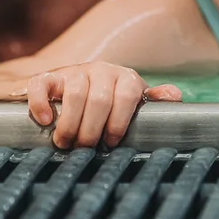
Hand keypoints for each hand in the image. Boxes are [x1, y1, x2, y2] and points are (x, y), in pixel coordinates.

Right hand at [25, 62, 182, 147]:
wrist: (77, 87)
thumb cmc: (113, 104)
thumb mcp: (135, 103)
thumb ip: (153, 101)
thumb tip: (176, 96)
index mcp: (125, 78)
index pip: (128, 95)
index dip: (120, 121)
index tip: (112, 143)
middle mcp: (101, 70)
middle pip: (99, 98)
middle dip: (92, 129)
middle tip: (86, 148)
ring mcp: (74, 72)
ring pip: (74, 91)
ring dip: (70, 122)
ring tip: (66, 143)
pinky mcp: (50, 76)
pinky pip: (42, 84)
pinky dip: (42, 102)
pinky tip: (46, 120)